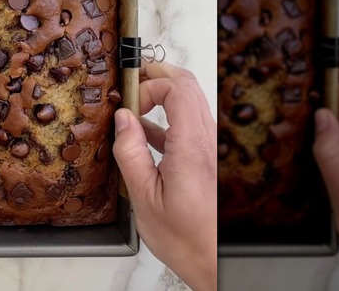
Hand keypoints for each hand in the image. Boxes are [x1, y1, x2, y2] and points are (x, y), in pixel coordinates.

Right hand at [112, 62, 216, 290]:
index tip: (127, 105)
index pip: (177, 88)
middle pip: (188, 85)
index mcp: (191, 146)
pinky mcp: (208, 157)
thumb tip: (122, 119)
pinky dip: (166, 118)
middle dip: (157, 76)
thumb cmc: (186, 238)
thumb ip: (131, 153)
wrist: (216, 262)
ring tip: (133, 107)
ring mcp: (210, 147)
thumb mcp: (144, 197)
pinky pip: (189, 123)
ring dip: (161, 96)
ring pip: (190, 101)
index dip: (148, 85)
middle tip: (130, 82)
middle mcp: (207, 141)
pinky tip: (144, 134)